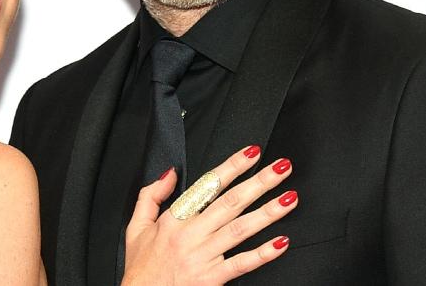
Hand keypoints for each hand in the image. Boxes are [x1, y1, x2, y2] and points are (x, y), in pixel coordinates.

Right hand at [121, 146, 297, 284]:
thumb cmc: (141, 269)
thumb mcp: (136, 227)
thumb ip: (151, 196)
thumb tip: (170, 173)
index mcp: (175, 219)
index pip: (208, 186)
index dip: (231, 166)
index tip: (251, 153)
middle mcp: (191, 234)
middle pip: (231, 202)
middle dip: (259, 182)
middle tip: (281, 167)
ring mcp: (203, 256)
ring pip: (241, 229)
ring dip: (268, 212)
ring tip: (289, 198)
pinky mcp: (212, 279)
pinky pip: (241, 263)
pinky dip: (263, 253)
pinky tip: (281, 242)